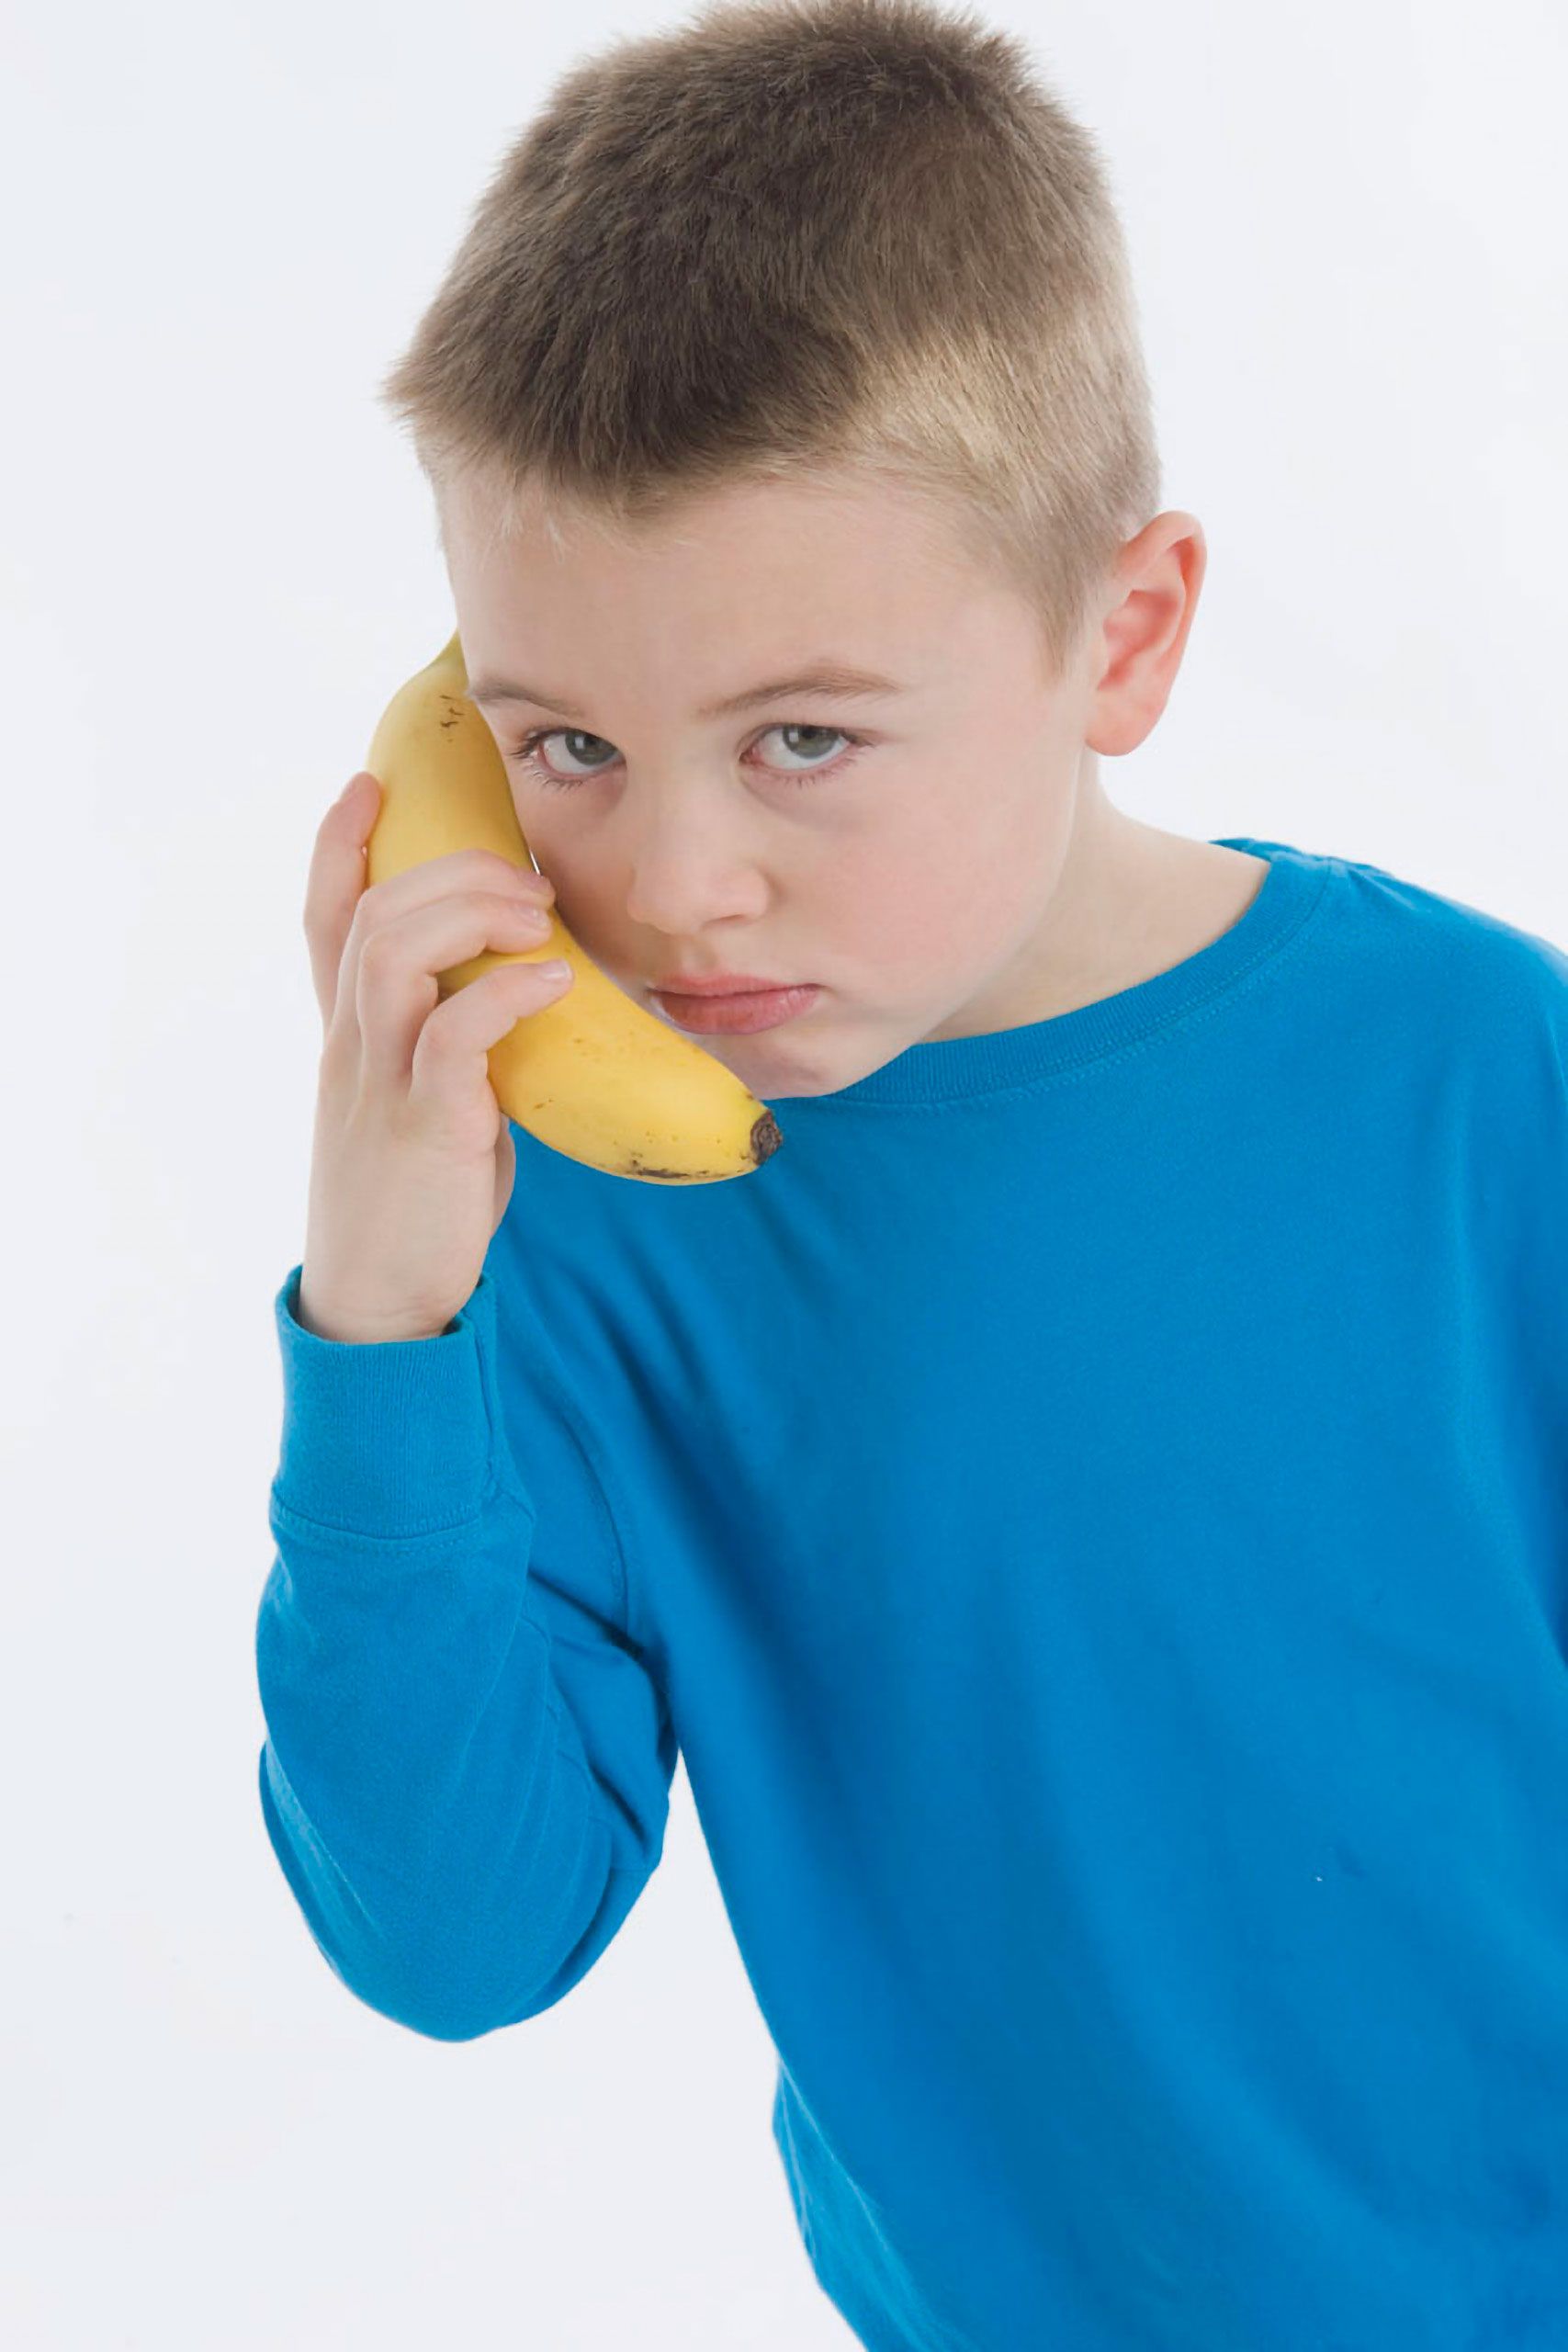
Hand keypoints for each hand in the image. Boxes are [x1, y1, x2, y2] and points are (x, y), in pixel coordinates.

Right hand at [296, 772, 572, 1342]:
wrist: (382, 1304)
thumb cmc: (418, 1204)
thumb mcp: (431, 1105)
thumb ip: (456, 1046)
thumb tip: (524, 998)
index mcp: (349, 1038)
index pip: (323, 918)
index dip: (338, 844)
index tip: (372, 782)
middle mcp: (352, 1047)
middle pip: (369, 913)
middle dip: (446, 869)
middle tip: (526, 876)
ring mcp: (380, 1085)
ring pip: (390, 954)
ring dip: (468, 913)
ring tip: (537, 914)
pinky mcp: (425, 1130)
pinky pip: (452, 1037)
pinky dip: (502, 995)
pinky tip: (551, 982)